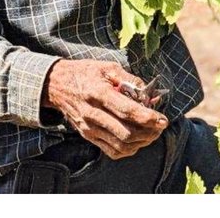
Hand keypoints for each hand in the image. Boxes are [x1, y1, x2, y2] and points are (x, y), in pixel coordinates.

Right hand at [43, 59, 167, 159]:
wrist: (57, 85)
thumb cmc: (85, 72)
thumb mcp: (108, 67)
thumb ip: (130, 80)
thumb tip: (149, 94)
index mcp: (99, 93)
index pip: (126, 111)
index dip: (147, 117)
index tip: (163, 119)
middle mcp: (92, 114)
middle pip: (125, 132)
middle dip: (148, 132)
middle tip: (161, 126)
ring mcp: (89, 128)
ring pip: (119, 145)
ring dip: (140, 143)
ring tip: (153, 133)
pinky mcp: (87, 136)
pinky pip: (110, 150)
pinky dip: (128, 149)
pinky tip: (138, 140)